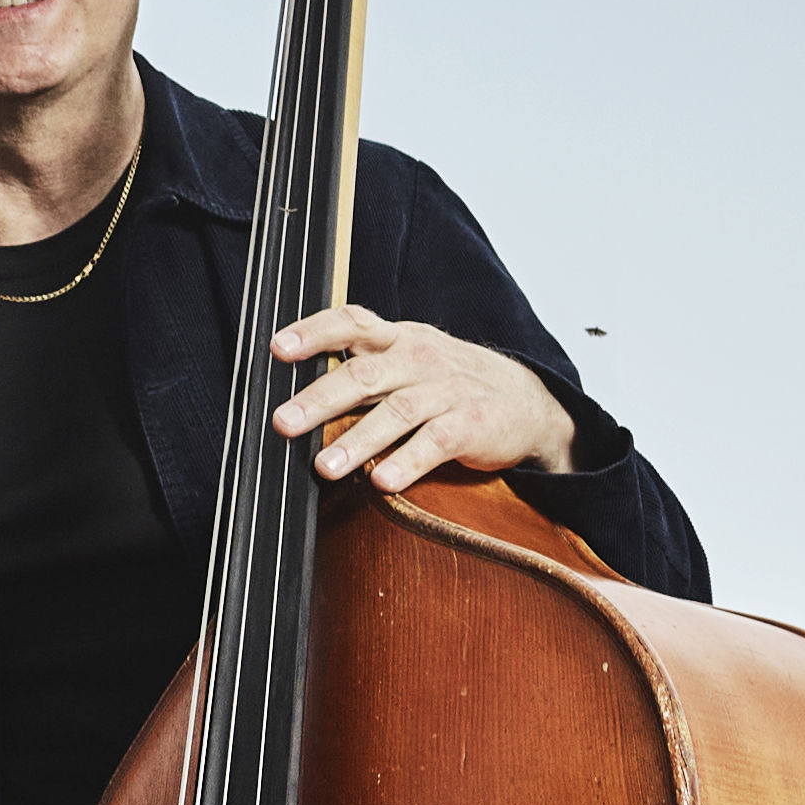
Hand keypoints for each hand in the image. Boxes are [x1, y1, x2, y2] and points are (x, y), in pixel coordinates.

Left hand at [267, 308, 577, 496]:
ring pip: (396, 412)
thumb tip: (294, 391)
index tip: (278, 348)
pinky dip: (407, 462)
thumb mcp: (408, 360)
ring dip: (357, 441)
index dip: (313, 333)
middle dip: (319, 399)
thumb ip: (360, 367)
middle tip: (282, 422)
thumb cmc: (451, 383)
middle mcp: (419, 360)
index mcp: (398, 340)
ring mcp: (446, 392)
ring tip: (324, 467)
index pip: (352, 323)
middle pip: (364, 375)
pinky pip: (435, 443)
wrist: (527, 403)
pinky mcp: (471, 426)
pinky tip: (382, 480)